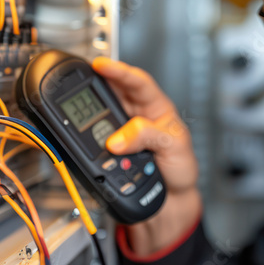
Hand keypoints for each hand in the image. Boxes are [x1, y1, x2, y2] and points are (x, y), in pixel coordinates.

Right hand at [92, 57, 201, 253]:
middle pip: (114, 94)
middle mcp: (138, 116)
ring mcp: (123, 132)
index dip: (119, 71)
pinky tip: (86, 143)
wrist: (173, 199)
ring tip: (82, 118)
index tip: (100, 65)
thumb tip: (117, 139)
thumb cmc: (181, 168)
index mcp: (157, 107)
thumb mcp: (173, 148)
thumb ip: (148, 137)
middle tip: (81, 87)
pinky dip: (89, 142)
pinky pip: (96, 141)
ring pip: (102, 117)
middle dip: (98, 88)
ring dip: (92, 118)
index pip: (138, 82)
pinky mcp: (112, 150)